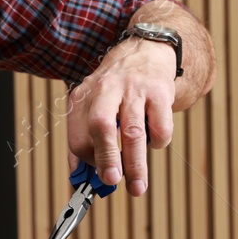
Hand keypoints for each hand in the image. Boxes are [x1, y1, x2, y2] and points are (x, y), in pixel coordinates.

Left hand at [65, 39, 177, 194]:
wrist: (145, 51)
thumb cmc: (115, 88)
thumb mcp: (91, 104)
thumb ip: (83, 139)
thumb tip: (78, 177)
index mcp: (84, 96)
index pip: (77, 135)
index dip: (87, 160)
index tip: (97, 176)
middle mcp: (106, 89)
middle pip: (101, 126)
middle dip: (106, 157)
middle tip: (111, 181)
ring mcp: (134, 89)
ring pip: (133, 132)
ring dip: (135, 164)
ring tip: (138, 187)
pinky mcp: (159, 92)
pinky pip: (160, 127)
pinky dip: (158, 143)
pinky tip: (154, 141)